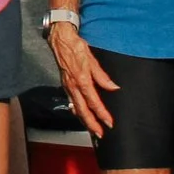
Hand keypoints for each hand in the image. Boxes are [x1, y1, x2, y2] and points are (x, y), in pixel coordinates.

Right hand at [47, 23, 118, 139]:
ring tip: (92, 129)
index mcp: (81, 80)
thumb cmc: (75, 47)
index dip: (102, 114)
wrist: (60, 39)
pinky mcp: (65, 85)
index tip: (109, 122)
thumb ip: (102, 76)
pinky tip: (81, 114)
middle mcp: (73, 86)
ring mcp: (67, 86)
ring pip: (76, 108)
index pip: (93, 102)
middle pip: (83, 110)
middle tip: (100, 134)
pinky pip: (72, 102)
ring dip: (84, 120)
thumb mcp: (92, 59)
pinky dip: (77, 111)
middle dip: (92, 124)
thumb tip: (113, 87)